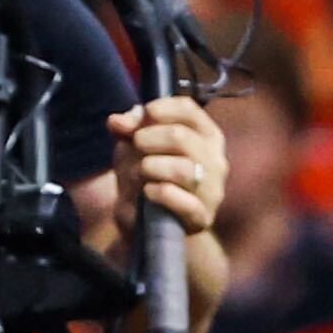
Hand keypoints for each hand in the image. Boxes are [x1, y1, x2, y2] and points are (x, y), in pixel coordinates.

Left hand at [109, 95, 225, 235]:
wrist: (149, 224)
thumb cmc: (147, 177)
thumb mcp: (133, 149)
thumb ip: (128, 130)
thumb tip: (117, 120)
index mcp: (205, 135)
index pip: (188, 110)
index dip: (161, 108)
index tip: (143, 116)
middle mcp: (215, 160)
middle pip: (181, 137)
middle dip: (148, 138)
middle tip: (135, 145)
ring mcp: (212, 190)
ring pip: (183, 169)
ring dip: (152, 166)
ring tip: (141, 171)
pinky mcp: (202, 217)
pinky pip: (187, 203)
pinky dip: (163, 194)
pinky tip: (148, 192)